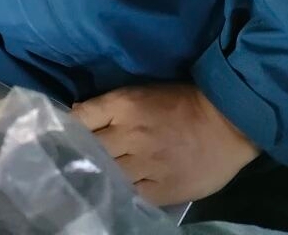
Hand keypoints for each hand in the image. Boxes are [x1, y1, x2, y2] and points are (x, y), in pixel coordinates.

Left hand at [72, 83, 257, 206]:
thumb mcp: (141, 93)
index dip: (66, 128)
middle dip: (76, 155)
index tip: (58, 136)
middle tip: (67, 162)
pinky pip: (129, 195)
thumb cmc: (183, 102)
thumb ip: (108, 106)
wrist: (228, 122)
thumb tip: (77, 114)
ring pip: (106, 174)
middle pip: (88, 149)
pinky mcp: (162, 189)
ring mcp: (145, 164)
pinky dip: (118, 194)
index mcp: (123, 105)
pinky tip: (113, 193)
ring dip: (95, 177)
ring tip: (86, 180)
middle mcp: (129, 134)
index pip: (79, 117)